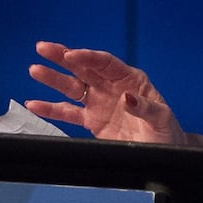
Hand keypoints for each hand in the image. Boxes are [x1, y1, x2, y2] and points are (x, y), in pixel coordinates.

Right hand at [26, 41, 193, 144]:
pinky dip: (51, 109)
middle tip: (43, 48)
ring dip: (54, 79)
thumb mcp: (162, 119)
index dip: (87, 57)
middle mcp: (111, 87)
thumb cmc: (167, 132)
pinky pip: (68, 112)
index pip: (105, 63)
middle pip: (83, 68)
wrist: (164, 154)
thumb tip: (127, 98)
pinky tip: (35, 104)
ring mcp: (99, 103)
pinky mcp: (92, 121)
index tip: (71, 55)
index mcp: (130, 80)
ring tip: (35, 70)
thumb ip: (145, 108)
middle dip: (63, 57)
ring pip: (72, 87)